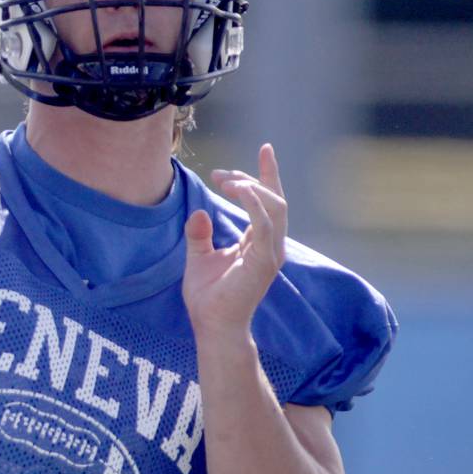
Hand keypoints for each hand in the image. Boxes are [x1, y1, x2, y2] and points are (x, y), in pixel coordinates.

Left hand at [183, 144, 287, 338]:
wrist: (211, 326)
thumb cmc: (208, 297)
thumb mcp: (198, 257)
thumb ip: (199, 234)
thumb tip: (198, 211)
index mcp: (259, 243)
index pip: (270, 202)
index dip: (269, 174)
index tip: (265, 148)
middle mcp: (270, 246)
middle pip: (274, 200)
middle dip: (250, 179)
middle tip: (220, 175)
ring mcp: (270, 253)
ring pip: (274, 208)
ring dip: (251, 188)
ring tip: (225, 181)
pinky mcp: (264, 262)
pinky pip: (265, 225)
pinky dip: (254, 204)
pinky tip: (238, 190)